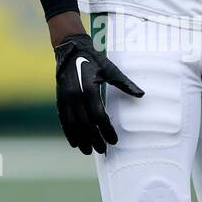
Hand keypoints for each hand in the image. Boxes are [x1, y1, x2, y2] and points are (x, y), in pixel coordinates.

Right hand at [54, 34, 143, 155]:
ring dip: (81, 140)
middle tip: (103, 150)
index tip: (114, 140)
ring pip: (73, 125)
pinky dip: (69, 133)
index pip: (99, 116)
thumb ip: (125, 83)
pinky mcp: (60, 99)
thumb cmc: (93, 59)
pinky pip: (64, 120)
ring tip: (88, 151)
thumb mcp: (110, 69)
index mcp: (89, 89)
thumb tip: (141, 94)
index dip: (106, 130)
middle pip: (86, 124)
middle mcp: (75, 96)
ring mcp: (66, 99)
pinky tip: (74, 142)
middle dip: (94, 139)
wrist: (70, 49)